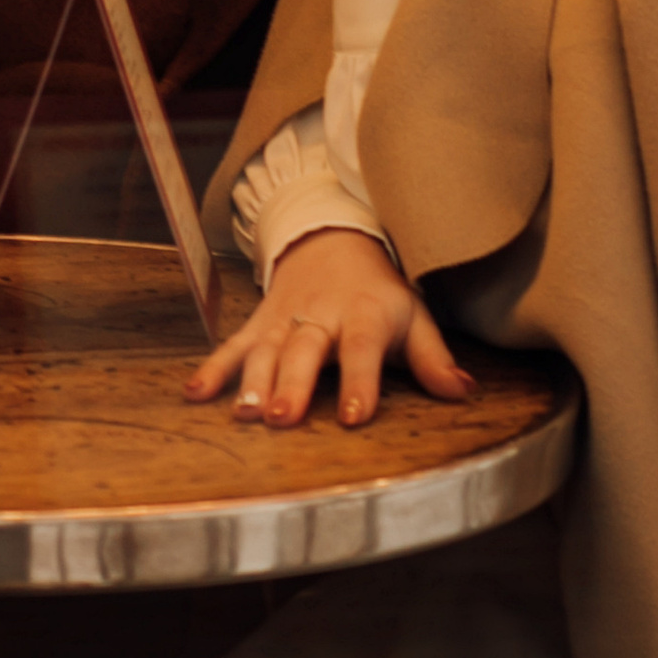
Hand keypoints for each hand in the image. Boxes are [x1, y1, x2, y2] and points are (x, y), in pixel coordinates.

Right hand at [187, 226, 468, 430]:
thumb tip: (462, 392)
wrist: (331, 239)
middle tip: (283, 418)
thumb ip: (433, 358)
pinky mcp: (259, 325)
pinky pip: (233, 346)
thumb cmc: (378, 292)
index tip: (353, 415)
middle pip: (304, 351)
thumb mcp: (413, 316)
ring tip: (244, 414)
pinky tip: (194, 393)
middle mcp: (320, 316)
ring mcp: (284, 320)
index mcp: (364, 314)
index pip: (362, 348)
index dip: (359, 381)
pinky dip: (212, 368)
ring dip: (251, 381)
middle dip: (291, 384)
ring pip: (265, 350)